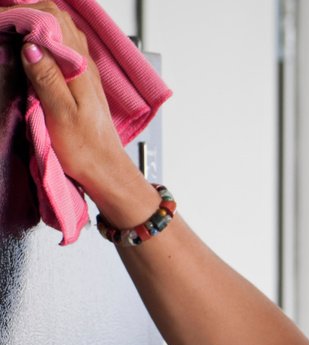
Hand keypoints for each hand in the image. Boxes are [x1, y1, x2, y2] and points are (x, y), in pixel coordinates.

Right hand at [13, 3, 147, 212]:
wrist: (104, 170)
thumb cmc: (85, 148)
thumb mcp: (60, 113)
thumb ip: (47, 77)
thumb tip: (32, 44)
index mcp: (80, 67)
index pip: (54, 18)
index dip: (25, 12)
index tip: (3, 20)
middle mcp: (84, 64)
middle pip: (58, 19)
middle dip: (28, 12)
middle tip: (3, 21)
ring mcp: (82, 71)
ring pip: (60, 32)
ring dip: (36, 23)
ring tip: (10, 28)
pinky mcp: (78, 82)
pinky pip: (61, 48)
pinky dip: (43, 39)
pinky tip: (29, 48)